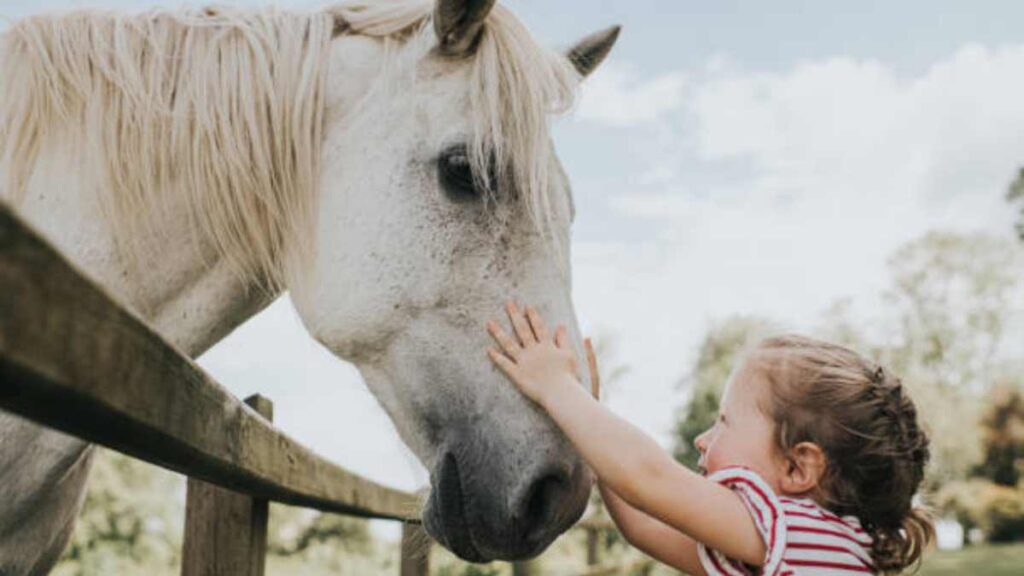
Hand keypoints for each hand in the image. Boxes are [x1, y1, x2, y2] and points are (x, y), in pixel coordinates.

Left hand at [487, 301, 601, 406]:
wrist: (561, 393)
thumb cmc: (568, 376)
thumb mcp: (569, 355)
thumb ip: (563, 340)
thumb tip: (561, 326)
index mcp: (547, 346)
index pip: (538, 327)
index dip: (533, 316)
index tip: (526, 305)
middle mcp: (534, 351)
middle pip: (522, 330)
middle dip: (515, 315)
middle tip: (508, 303)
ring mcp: (524, 362)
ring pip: (509, 344)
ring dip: (499, 333)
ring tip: (489, 323)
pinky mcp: (518, 374)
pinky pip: (505, 364)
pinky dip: (496, 357)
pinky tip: (488, 349)